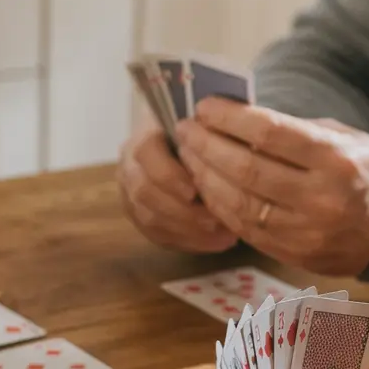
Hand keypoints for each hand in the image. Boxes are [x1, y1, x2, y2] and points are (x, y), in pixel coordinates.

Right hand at [117, 123, 239, 252]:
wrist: (180, 144)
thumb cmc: (201, 132)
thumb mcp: (208, 125)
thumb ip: (215, 132)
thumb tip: (237, 141)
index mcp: (144, 136)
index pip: (146, 153)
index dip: (168, 175)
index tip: (194, 191)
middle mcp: (130, 166)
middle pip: (144, 192)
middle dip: (181, 211)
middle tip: (216, 221)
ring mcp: (130, 194)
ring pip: (149, 219)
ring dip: (188, 230)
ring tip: (223, 234)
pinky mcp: (140, 218)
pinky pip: (158, 236)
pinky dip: (188, 242)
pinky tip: (217, 242)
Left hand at [176, 102, 368, 275]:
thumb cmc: (363, 171)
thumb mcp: (343, 139)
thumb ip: (294, 131)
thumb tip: (236, 118)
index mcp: (335, 159)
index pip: (270, 133)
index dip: (229, 118)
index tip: (204, 107)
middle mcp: (320, 197)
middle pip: (246, 168)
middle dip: (207, 146)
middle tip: (186, 130)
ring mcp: (305, 230)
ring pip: (238, 202)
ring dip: (204, 176)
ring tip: (188, 156)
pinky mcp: (292, 253)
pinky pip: (242, 227)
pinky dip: (217, 205)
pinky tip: (203, 186)